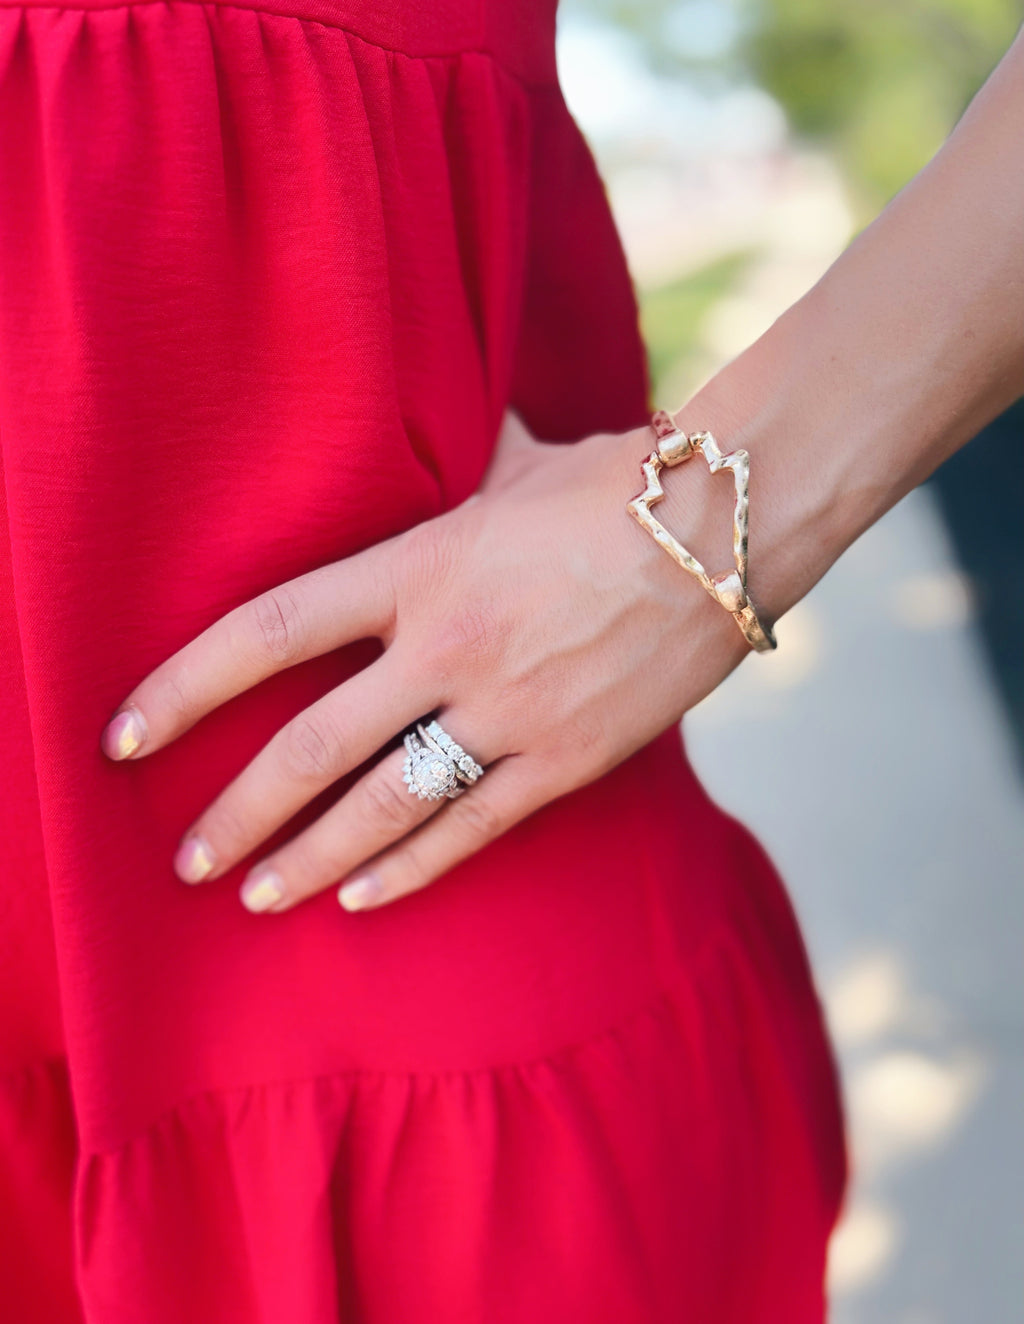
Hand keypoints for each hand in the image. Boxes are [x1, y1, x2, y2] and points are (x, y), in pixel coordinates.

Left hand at [99, 407, 750, 913]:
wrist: (727, 527)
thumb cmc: (615, 484)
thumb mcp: (514, 464)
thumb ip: (451, 462)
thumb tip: (427, 424)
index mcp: (418, 567)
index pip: (270, 633)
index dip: (187, 689)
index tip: (126, 736)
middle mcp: (448, 647)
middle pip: (310, 747)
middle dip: (236, 814)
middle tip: (185, 862)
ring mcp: (508, 710)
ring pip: (383, 807)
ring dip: (309, 860)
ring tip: (256, 899)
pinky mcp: (566, 758)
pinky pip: (472, 827)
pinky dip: (411, 869)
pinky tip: (360, 900)